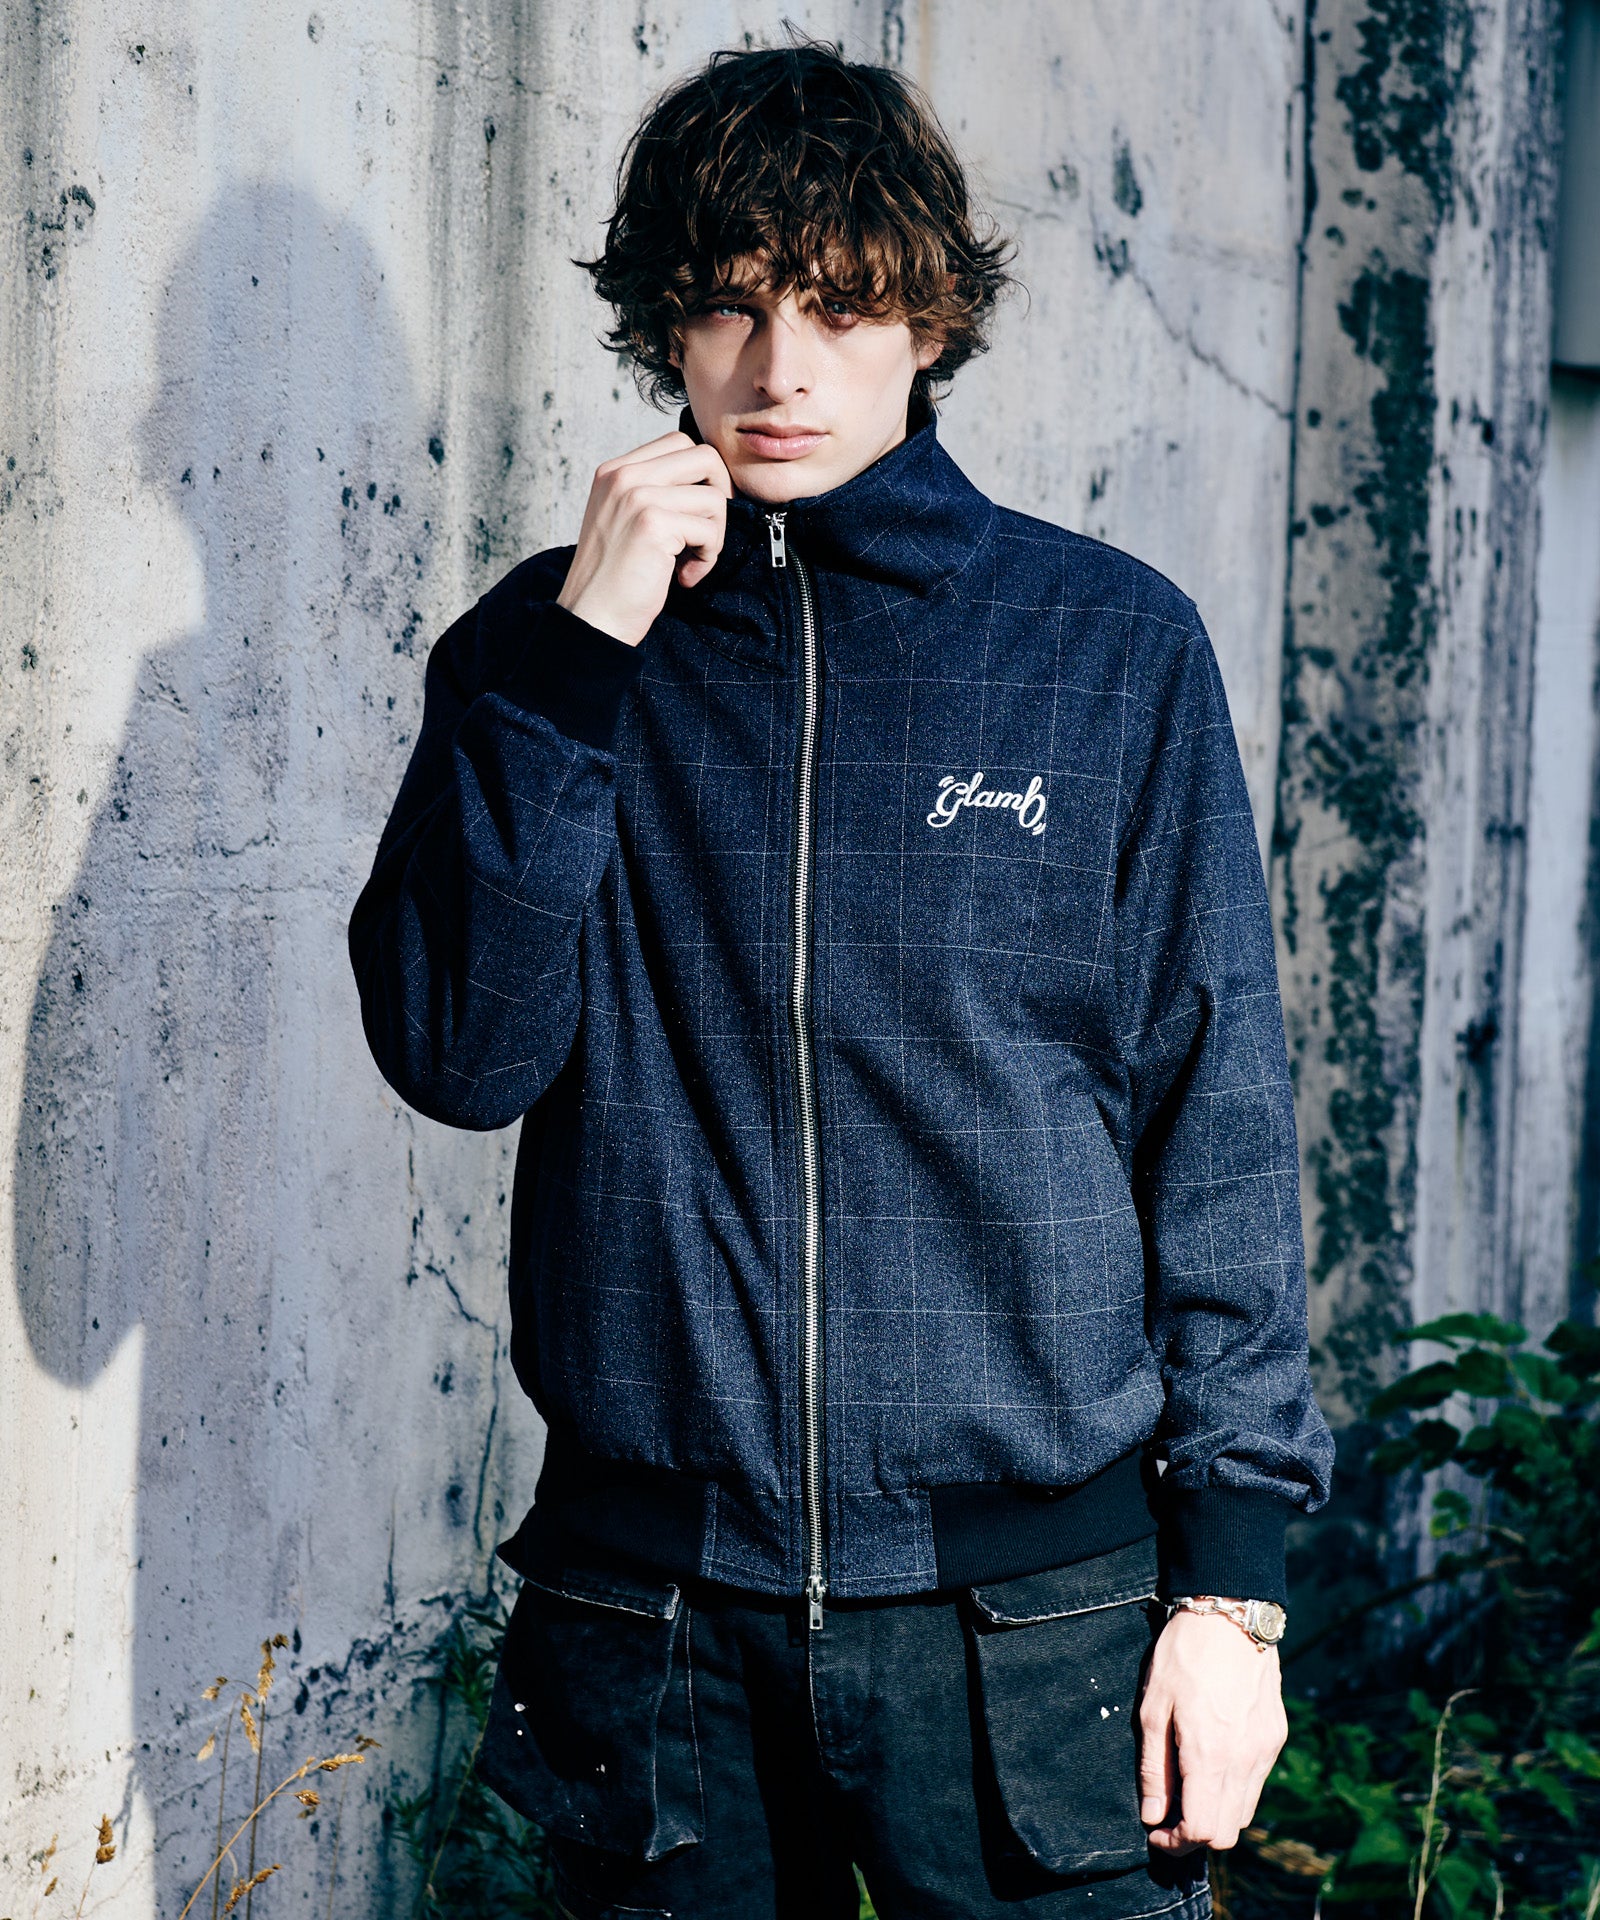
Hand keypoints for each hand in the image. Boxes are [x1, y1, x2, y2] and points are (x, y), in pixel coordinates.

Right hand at [556, 430, 731, 646]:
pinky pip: (709, 530)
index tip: (700, 510)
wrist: (592, 617)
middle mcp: (624, 476)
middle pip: (704, 457)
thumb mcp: (625, 519)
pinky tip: (684, 577)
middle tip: (708, 531)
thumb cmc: (614, 578)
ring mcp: (637, 497)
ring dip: (714, 536)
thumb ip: (654, 493)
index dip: (703, 476)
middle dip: (721, 495)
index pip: (678, 443)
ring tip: (690, 561)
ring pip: (714, 497)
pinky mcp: (654, 524)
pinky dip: (706, 559)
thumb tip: (708, 483)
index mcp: (615, 471)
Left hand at [1137, 1606, 1287, 1853]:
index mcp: (1210, 1755)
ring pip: (1244, 1811)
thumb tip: (1152, 1817)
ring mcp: (1265, 1750)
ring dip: (1216, 1814)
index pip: (1201, 1830)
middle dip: (1195, 1836)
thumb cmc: (1183, 1655)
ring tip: (1187, 1790)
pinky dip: (1233, 1790)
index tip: (1155, 1831)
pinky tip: (1210, 1763)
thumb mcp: (1153, 1706)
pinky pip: (1256, 1783)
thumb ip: (1154, 1768)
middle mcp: (1245, 1760)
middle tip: (1168, 1817)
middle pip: (1227, 1832)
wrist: (1230, 1614)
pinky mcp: (1275, 1737)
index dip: (1175, 1842)